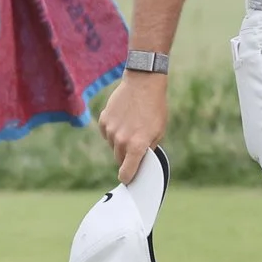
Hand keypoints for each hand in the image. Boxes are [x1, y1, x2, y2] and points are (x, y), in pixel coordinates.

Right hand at [98, 69, 167, 183]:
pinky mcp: (103, 120)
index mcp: (137, 145)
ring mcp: (110, 130)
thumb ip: (148, 149)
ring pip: (113, 146)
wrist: (143, 83)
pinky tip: (124, 119)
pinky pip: (107, 133)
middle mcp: (121, 140)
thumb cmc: (155, 107)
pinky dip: (113, 130)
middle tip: (135, 146)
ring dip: (120, 142)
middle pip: (119, 159)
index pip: (126, 172)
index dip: (127, 178)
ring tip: (132, 126)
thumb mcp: (158, 131)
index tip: (128, 179)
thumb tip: (140, 162)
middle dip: (127, 157)